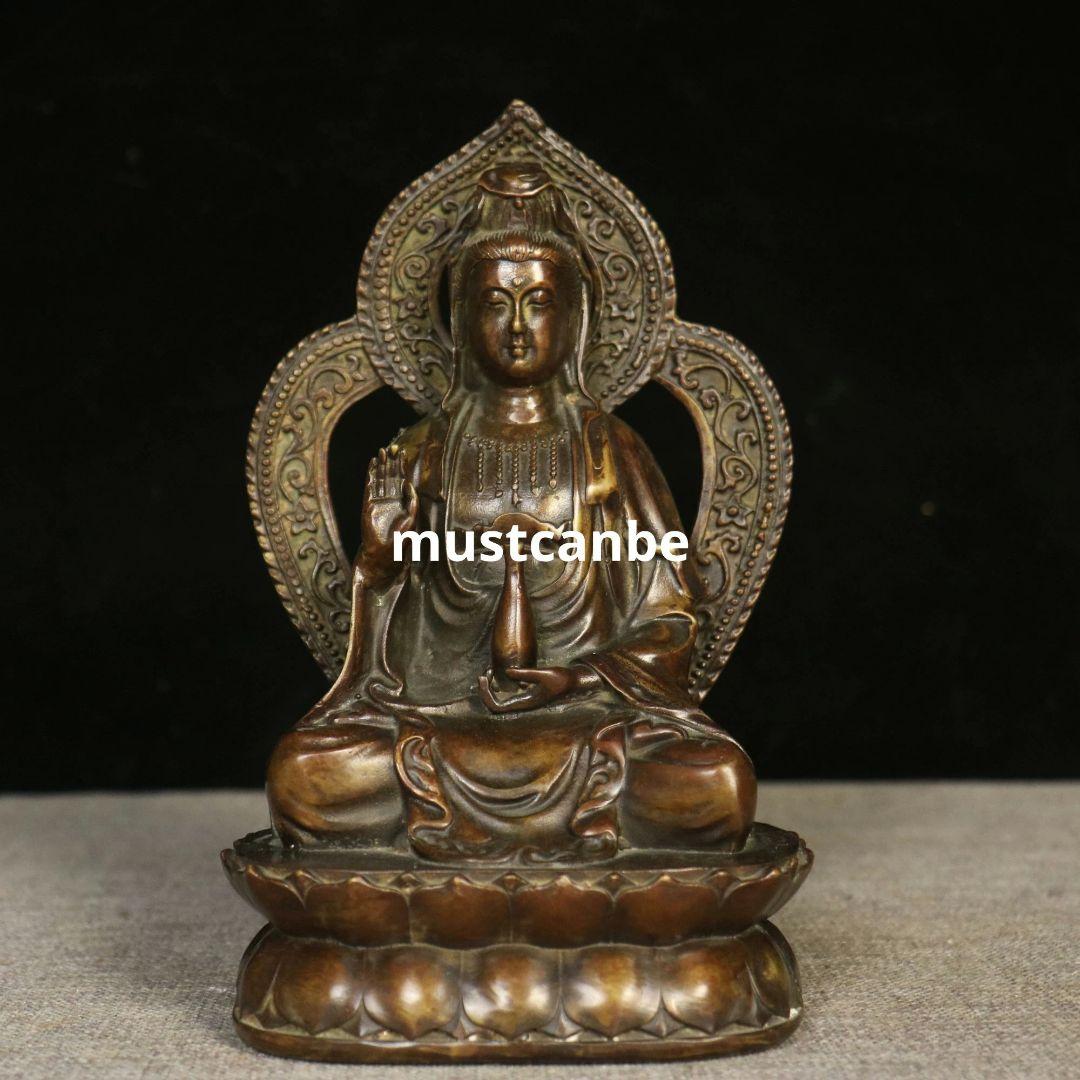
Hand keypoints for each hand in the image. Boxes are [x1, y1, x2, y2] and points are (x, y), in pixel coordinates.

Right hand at [359, 445, 417, 582]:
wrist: (384, 554)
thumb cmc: (400, 541)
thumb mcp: (412, 520)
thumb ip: (413, 503)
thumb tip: (409, 484)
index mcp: (401, 502)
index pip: (401, 479)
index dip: (401, 466)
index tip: (402, 452)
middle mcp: (389, 499)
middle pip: (390, 475)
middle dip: (391, 461)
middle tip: (391, 446)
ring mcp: (378, 501)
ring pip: (380, 478)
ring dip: (381, 465)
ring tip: (381, 451)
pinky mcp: (368, 505)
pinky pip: (369, 486)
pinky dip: (370, 475)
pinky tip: (372, 465)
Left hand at [478, 665, 595, 713]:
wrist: (573, 681)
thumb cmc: (561, 678)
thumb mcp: (544, 673)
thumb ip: (526, 673)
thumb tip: (507, 672)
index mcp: (524, 703)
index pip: (496, 707)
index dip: (486, 695)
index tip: (485, 678)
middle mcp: (521, 704)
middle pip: (493, 706)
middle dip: (484, 691)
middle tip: (484, 673)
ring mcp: (521, 700)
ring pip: (497, 700)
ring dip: (489, 688)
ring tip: (488, 671)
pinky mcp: (523, 694)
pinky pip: (503, 695)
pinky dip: (496, 685)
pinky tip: (496, 673)